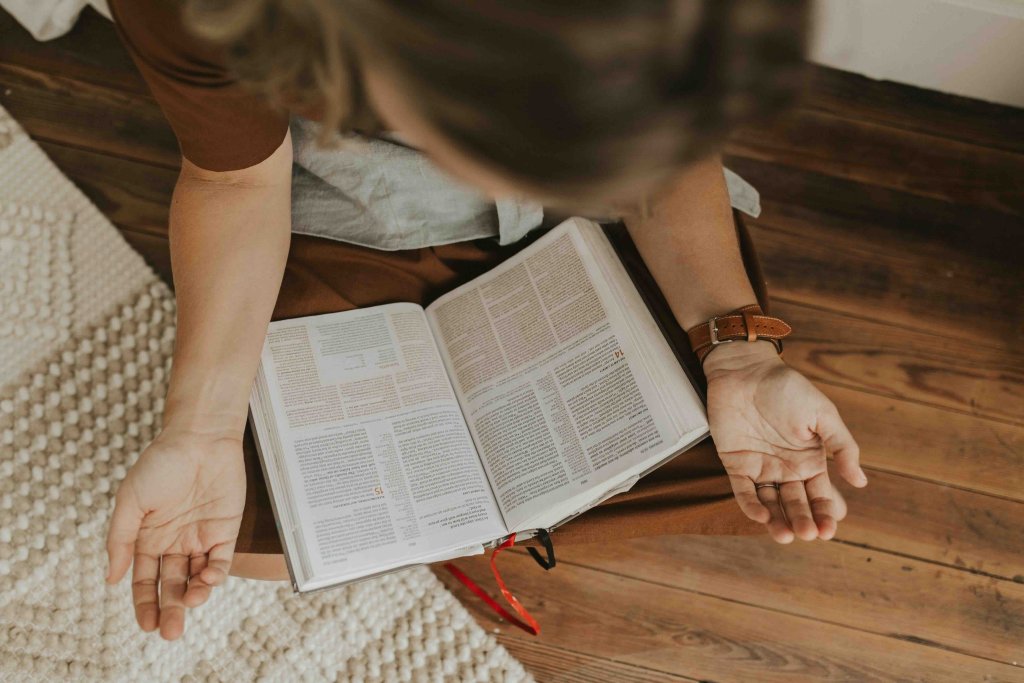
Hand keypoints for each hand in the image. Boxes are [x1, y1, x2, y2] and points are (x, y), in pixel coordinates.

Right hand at [105, 428, 245, 639]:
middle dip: (170, 610)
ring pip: (197, 578)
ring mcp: (200, 537)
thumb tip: (112, 579)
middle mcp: (174, 542)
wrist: (200, 438)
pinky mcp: (225, 530)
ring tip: (190, 602)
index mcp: (148, 537)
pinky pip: (221, 561)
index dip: (145, 604)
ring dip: (194, 595)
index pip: (145, 580)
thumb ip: (121, 540)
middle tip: (170, 632)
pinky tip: (208, 580)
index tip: (147, 625)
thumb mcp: (131, 501)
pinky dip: (215, 575)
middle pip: (171, 585)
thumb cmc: (162, 463)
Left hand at [704, 341, 866, 543]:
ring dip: (779, 522)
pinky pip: (743, 491)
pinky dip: (752, 507)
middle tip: (809, 533)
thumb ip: (842, 447)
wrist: (746, 371)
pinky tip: (763, 518)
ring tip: (787, 535)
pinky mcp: (736, 464)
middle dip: (805, 521)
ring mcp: (761, 468)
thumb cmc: (787, 389)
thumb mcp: (822, 414)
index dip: (827, 513)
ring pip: (771, 504)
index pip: (822, 496)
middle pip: (798, 504)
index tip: (830, 527)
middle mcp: (787, 470)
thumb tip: (861, 483)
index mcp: (811, 461)